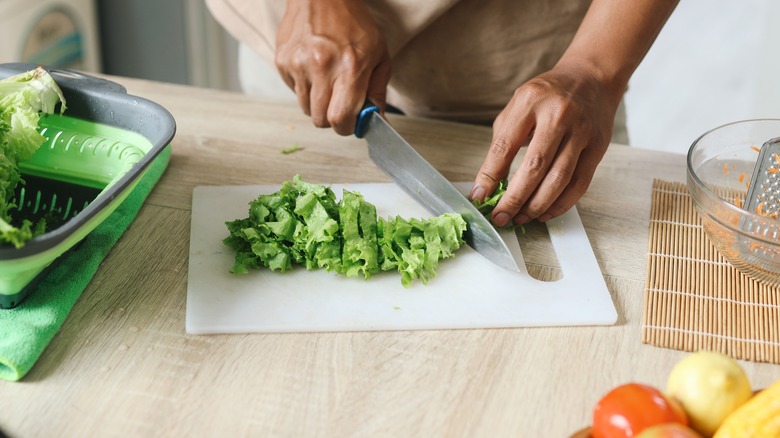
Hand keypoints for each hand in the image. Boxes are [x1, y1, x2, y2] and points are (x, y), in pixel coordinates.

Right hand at [275, 0, 391, 134]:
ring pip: (305, 109)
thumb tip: (376, 120)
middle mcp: (321, 67)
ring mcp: (298, 64)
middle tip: (340, 105)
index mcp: (349, 68)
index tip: (351, 124)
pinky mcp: (282, 61)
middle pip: (320, 120)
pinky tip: (313, 68)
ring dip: (317, 103)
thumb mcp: (379, 55)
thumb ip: (377, 91)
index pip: (340, 119)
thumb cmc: (354, 23)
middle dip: (332, 119)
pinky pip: (294, 91)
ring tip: (327, 81)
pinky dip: (305, 88)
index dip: (346, 128)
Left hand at [470, 63, 622, 226]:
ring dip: (537, 205)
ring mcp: (582, 131)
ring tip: (521, 218)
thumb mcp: (519, 105)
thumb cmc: (547, 96)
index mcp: (530, 101)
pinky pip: (579, 184)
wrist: (591, 78)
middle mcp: (558, 115)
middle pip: (535, 166)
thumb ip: (503, 140)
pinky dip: (561, 204)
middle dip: (514, 198)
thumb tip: (488, 183)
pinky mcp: (598, 147)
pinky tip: (545, 213)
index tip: (479, 196)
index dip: (490, 175)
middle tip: (501, 217)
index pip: (505, 145)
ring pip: (559, 179)